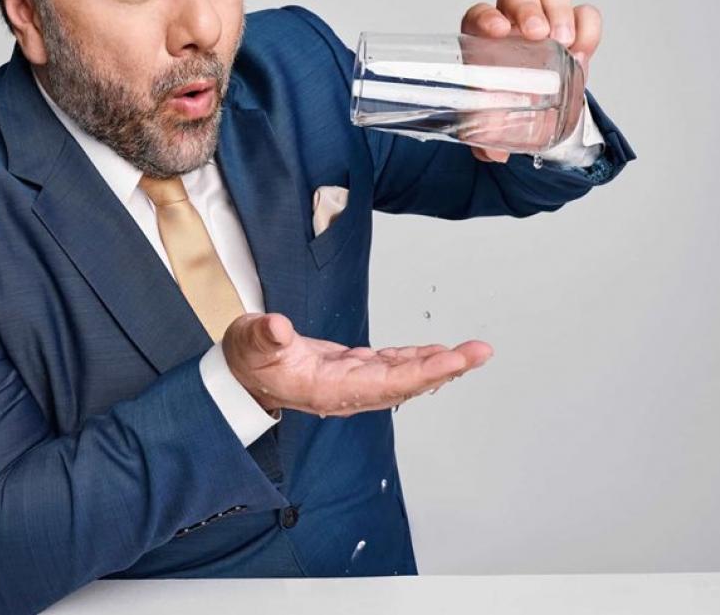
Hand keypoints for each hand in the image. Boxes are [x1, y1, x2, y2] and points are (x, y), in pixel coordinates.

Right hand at [221, 313, 492, 416]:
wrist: (239, 377)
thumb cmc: (245, 361)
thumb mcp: (248, 343)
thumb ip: (264, 335)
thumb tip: (278, 327)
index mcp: (328, 389)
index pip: (385, 383)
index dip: (421, 373)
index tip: (453, 361)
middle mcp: (347, 392)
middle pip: (405, 384)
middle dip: (445, 369)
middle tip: (480, 351)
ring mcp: (352, 383)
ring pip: (404, 377)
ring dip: (439, 365)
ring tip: (472, 351)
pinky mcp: (351, 371)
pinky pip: (393, 368)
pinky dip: (417, 359)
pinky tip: (438, 352)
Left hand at [460, 0, 601, 162]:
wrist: (535, 112)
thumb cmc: (504, 106)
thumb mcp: (490, 123)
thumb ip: (486, 137)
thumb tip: (494, 153)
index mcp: (481, 40)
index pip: (478, 15)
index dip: (486, 17)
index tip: (497, 31)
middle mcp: (511, 23)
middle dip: (529, 9)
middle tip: (540, 34)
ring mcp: (545, 21)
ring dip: (559, 10)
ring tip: (565, 42)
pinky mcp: (575, 30)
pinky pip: (584, 13)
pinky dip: (587, 26)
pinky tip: (583, 49)